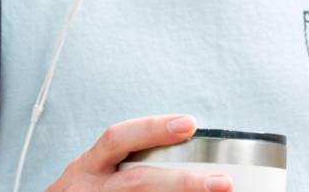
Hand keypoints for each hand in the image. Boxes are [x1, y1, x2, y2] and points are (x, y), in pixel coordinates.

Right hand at [46, 115, 231, 191]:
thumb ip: (122, 162)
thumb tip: (180, 144)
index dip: (151, 129)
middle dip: (182, 181)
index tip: (188, 124)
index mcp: (87, 168)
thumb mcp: (89, 174)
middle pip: (138, 181)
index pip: (117, 139)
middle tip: (221, 182)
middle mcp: (91, 188)